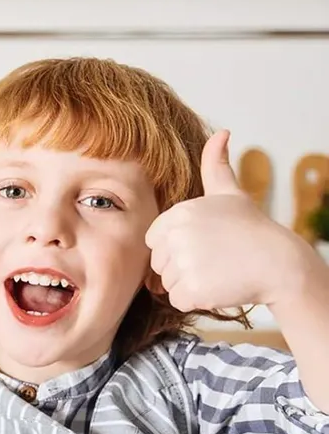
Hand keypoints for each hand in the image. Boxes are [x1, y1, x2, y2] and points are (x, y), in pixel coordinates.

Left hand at [145, 129, 306, 311]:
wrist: (278, 263)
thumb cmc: (251, 229)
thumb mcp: (229, 194)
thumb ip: (216, 166)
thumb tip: (221, 133)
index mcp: (177, 214)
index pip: (154, 241)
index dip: (176, 247)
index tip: (203, 244)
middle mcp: (176, 236)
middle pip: (158, 264)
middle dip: (181, 266)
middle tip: (214, 258)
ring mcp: (184, 263)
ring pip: (167, 284)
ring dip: (189, 283)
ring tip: (218, 270)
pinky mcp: (192, 289)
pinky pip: (178, 300)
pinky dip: (196, 299)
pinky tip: (218, 285)